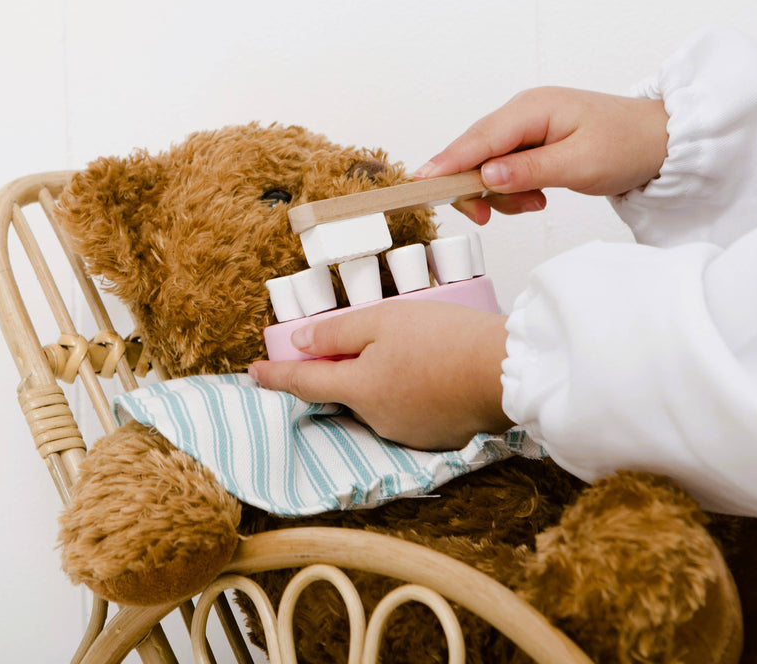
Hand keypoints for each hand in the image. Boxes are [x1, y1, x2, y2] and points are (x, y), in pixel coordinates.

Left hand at [248, 300, 510, 450]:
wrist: (503, 370)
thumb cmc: (444, 337)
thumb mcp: (384, 319)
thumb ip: (337, 333)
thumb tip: (300, 343)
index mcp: (359, 389)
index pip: (303, 384)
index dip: (275, 377)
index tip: (252, 372)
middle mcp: (376, 419)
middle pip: (346, 392)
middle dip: (346, 370)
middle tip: (366, 340)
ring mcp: (407, 432)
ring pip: (378, 401)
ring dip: (383, 379)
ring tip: (414, 349)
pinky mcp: (435, 436)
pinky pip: (407, 411)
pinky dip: (409, 392)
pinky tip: (432, 371)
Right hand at [416, 87, 668, 222]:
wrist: (662, 141)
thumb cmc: (628, 145)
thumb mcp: (581, 164)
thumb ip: (530, 171)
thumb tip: (486, 176)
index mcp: (533, 108)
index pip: (480, 138)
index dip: (449, 161)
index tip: (421, 183)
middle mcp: (524, 112)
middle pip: (476, 150)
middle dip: (475, 186)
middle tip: (485, 217)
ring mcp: (527, 126)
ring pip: (489, 163)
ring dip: (502, 192)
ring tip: (537, 204)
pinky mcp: (534, 142)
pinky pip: (506, 168)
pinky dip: (514, 189)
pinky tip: (538, 197)